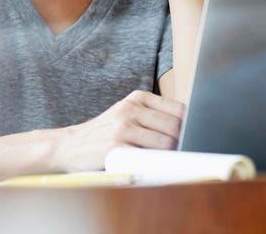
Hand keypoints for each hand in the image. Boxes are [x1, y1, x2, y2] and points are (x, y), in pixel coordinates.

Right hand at [52, 90, 184, 171]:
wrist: (69, 145)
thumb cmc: (105, 132)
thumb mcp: (127, 113)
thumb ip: (153, 116)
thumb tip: (190, 129)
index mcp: (137, 98)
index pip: (178, 109)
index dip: (191, 125)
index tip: (196, 137)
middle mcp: (130, 109)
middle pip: (175, 126)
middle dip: (184, 142)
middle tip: (186, 154)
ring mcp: (123, 128)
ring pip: (166, 142)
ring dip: (173, 155)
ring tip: (171, 162)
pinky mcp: (116, 148)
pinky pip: (148, 158)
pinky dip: (158, 165)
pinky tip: (157, 168)